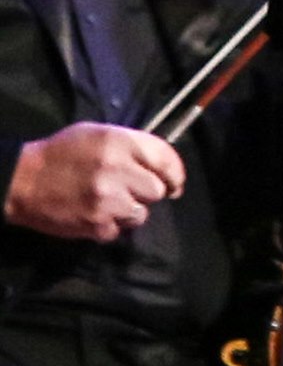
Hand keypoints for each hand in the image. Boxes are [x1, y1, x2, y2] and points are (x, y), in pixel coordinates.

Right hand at [4, 123, 185, 242]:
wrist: (24, 180)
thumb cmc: (62, 153)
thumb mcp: (97, 134)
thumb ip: (131, 146)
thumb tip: (161, 166)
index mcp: (119, 143)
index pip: (166, 159)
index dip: (175, 174)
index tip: (174, 184)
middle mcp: (117, 170)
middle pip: (157, 190)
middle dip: (146, 193)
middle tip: (129, 190)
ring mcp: (108, 199)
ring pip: (141, 214)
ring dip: (129, 211)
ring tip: (108, 202)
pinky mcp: (97, 224)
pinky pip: (119, 231)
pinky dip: (109, 226)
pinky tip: (94, 213)